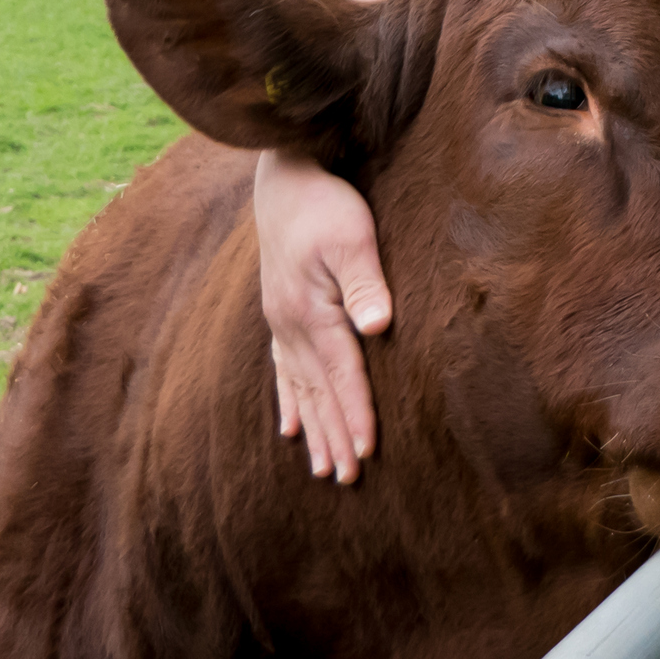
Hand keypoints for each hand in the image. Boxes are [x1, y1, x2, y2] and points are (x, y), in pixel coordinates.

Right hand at [255, 150, 391, 483]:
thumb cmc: (325, 205)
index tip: (367, 453)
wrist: (283, 180)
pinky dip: (289, 400)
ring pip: (300, 388)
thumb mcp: (352, 235)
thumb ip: (366, 281)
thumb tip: (379, 324)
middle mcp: (291, 326)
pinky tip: (288, 426)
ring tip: (320, 469)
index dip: (356, 414)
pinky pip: (282, 369)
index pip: (342, 374)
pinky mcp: (280, 314)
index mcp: (312, 312)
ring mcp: (281, 323)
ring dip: (313, 429)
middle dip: (333, 436)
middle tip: (345, 479)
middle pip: (319, 392)